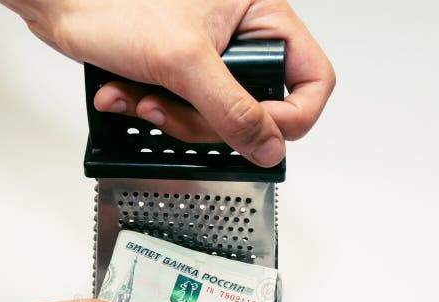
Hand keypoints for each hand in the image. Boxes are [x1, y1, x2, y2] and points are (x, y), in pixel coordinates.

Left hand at [0, 0, 334, 166]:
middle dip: (211, 123)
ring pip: (220, 118)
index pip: (312, 80)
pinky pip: (186, 112)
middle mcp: (242, 36)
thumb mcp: (183, 60)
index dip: (288, 118)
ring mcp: (212, 57)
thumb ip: (232, 109)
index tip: (258, 136)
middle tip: (179, 113)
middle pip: (260, 109)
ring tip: (143, 99)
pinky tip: (127, 93)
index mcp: (261, 16)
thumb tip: (269, 147)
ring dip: (174, 119)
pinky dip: (154, 110)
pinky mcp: (181, 73)